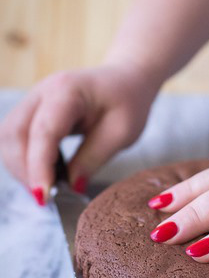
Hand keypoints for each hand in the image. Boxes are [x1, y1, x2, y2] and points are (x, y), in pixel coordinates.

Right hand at [0, 62, 157, 203]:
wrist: (126, 80)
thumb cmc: (128, 102)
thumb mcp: (121, 133)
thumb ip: (93, 159)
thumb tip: (70, 187)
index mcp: (67, 91)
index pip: (43, 132)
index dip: (39, 166)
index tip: (44, 196)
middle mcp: (42, 92)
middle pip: (14, 134)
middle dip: (25, 171)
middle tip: (47, 197)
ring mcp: (34, 100)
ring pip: (8, 137)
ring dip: (21, 167)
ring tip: (46, 188)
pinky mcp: (33, 112)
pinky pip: (16, 138)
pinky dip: (24, 160)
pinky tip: (44, 174)